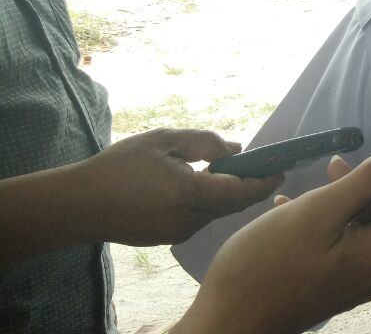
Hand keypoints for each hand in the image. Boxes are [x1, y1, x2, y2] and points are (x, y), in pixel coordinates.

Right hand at [73, 129, 281, 245]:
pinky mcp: (168, 239)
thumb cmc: (118, 166)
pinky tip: (198, 187)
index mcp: (189, 194)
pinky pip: (199, 220)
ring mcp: (178, 233)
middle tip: (262, 167)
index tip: (282, 168)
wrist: (77, 204)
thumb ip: (204, 143)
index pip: (242, 191)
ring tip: (228, 171)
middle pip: (233, 204)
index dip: (266, 181)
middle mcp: (188, 219)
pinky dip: (207, 204)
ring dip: (227, 194)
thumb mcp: (163, 141)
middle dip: (250, 186)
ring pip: (216, 212)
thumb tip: (236, 148)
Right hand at [176, 133, 370, 333]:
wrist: (225, 324)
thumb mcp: (318, 212)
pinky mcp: (334, 284)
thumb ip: (367, 181)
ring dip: (350, 194)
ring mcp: (356, 280)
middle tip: (345, 156)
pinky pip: (345, 240)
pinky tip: (296, 207)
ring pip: (366, 222)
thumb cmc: (266, 265)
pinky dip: (331, 217)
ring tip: (323, 174)